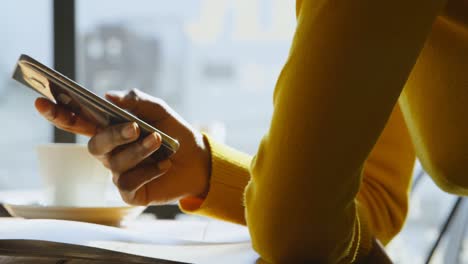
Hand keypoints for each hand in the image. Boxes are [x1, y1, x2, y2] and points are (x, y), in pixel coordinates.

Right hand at [35, 89, 210, 204]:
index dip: (59, 114)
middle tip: (135, 127)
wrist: (198, 159)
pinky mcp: (130, 192)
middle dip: (113, 135)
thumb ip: (135, 100)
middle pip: (95, 145)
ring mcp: (118, 173)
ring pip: (114, 163)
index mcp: (111, 130)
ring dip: (138, 150)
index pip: (79, 122)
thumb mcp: (158, 110)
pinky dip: (148, 171)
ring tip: (158, 141)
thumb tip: (107, 97)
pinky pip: (127, 183)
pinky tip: (164, 165)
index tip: (41, 101)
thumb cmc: (174, 133)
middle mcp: (111, 152)